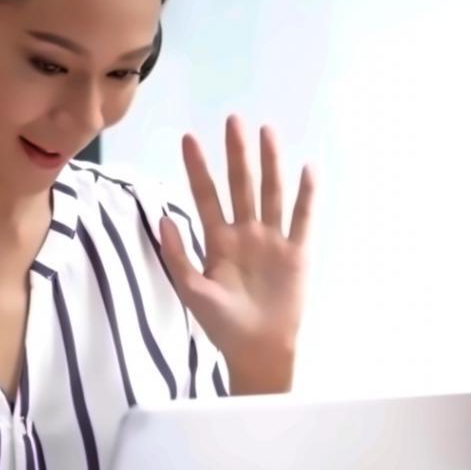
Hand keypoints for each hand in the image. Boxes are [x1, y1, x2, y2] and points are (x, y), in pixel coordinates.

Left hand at [158, 115, 312, 393]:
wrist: (257, 350)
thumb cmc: (222, 325)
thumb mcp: (192, 290)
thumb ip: (178, 255)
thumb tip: (163, 217)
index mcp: (218, 240)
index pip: (206, 195)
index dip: (198, 168)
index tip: (190, 138)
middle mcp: (246, 233)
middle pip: (241, 184)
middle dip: (236, 153)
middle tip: (233, 120)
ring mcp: (273, 240)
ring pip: (272, 192)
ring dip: (270, 163)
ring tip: (267, 132)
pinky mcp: (297, 253)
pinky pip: (303, 218)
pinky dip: (306, 195)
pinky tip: (307, 170)